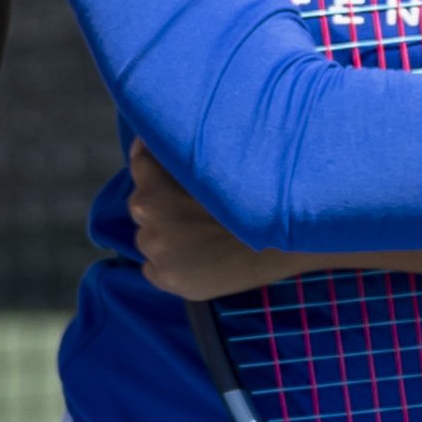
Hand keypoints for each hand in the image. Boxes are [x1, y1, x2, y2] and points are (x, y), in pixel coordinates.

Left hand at [129, 141, 290, 299]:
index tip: (166, 164)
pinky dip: (168, 263)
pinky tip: (194, 258)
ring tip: (197, 234)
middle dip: (160, 202)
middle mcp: (148, 220)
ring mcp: (157, 252)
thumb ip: (184, 158)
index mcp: (155, 189)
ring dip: (164, 234)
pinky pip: (154, 268)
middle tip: (191, 206)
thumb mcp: (214, 166)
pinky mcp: (167, 280)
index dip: (154, 162)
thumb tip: (163, 141)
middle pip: (142, 204)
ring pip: (149, 237)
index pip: (140, 165)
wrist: (280, 241)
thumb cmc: (252, 195)